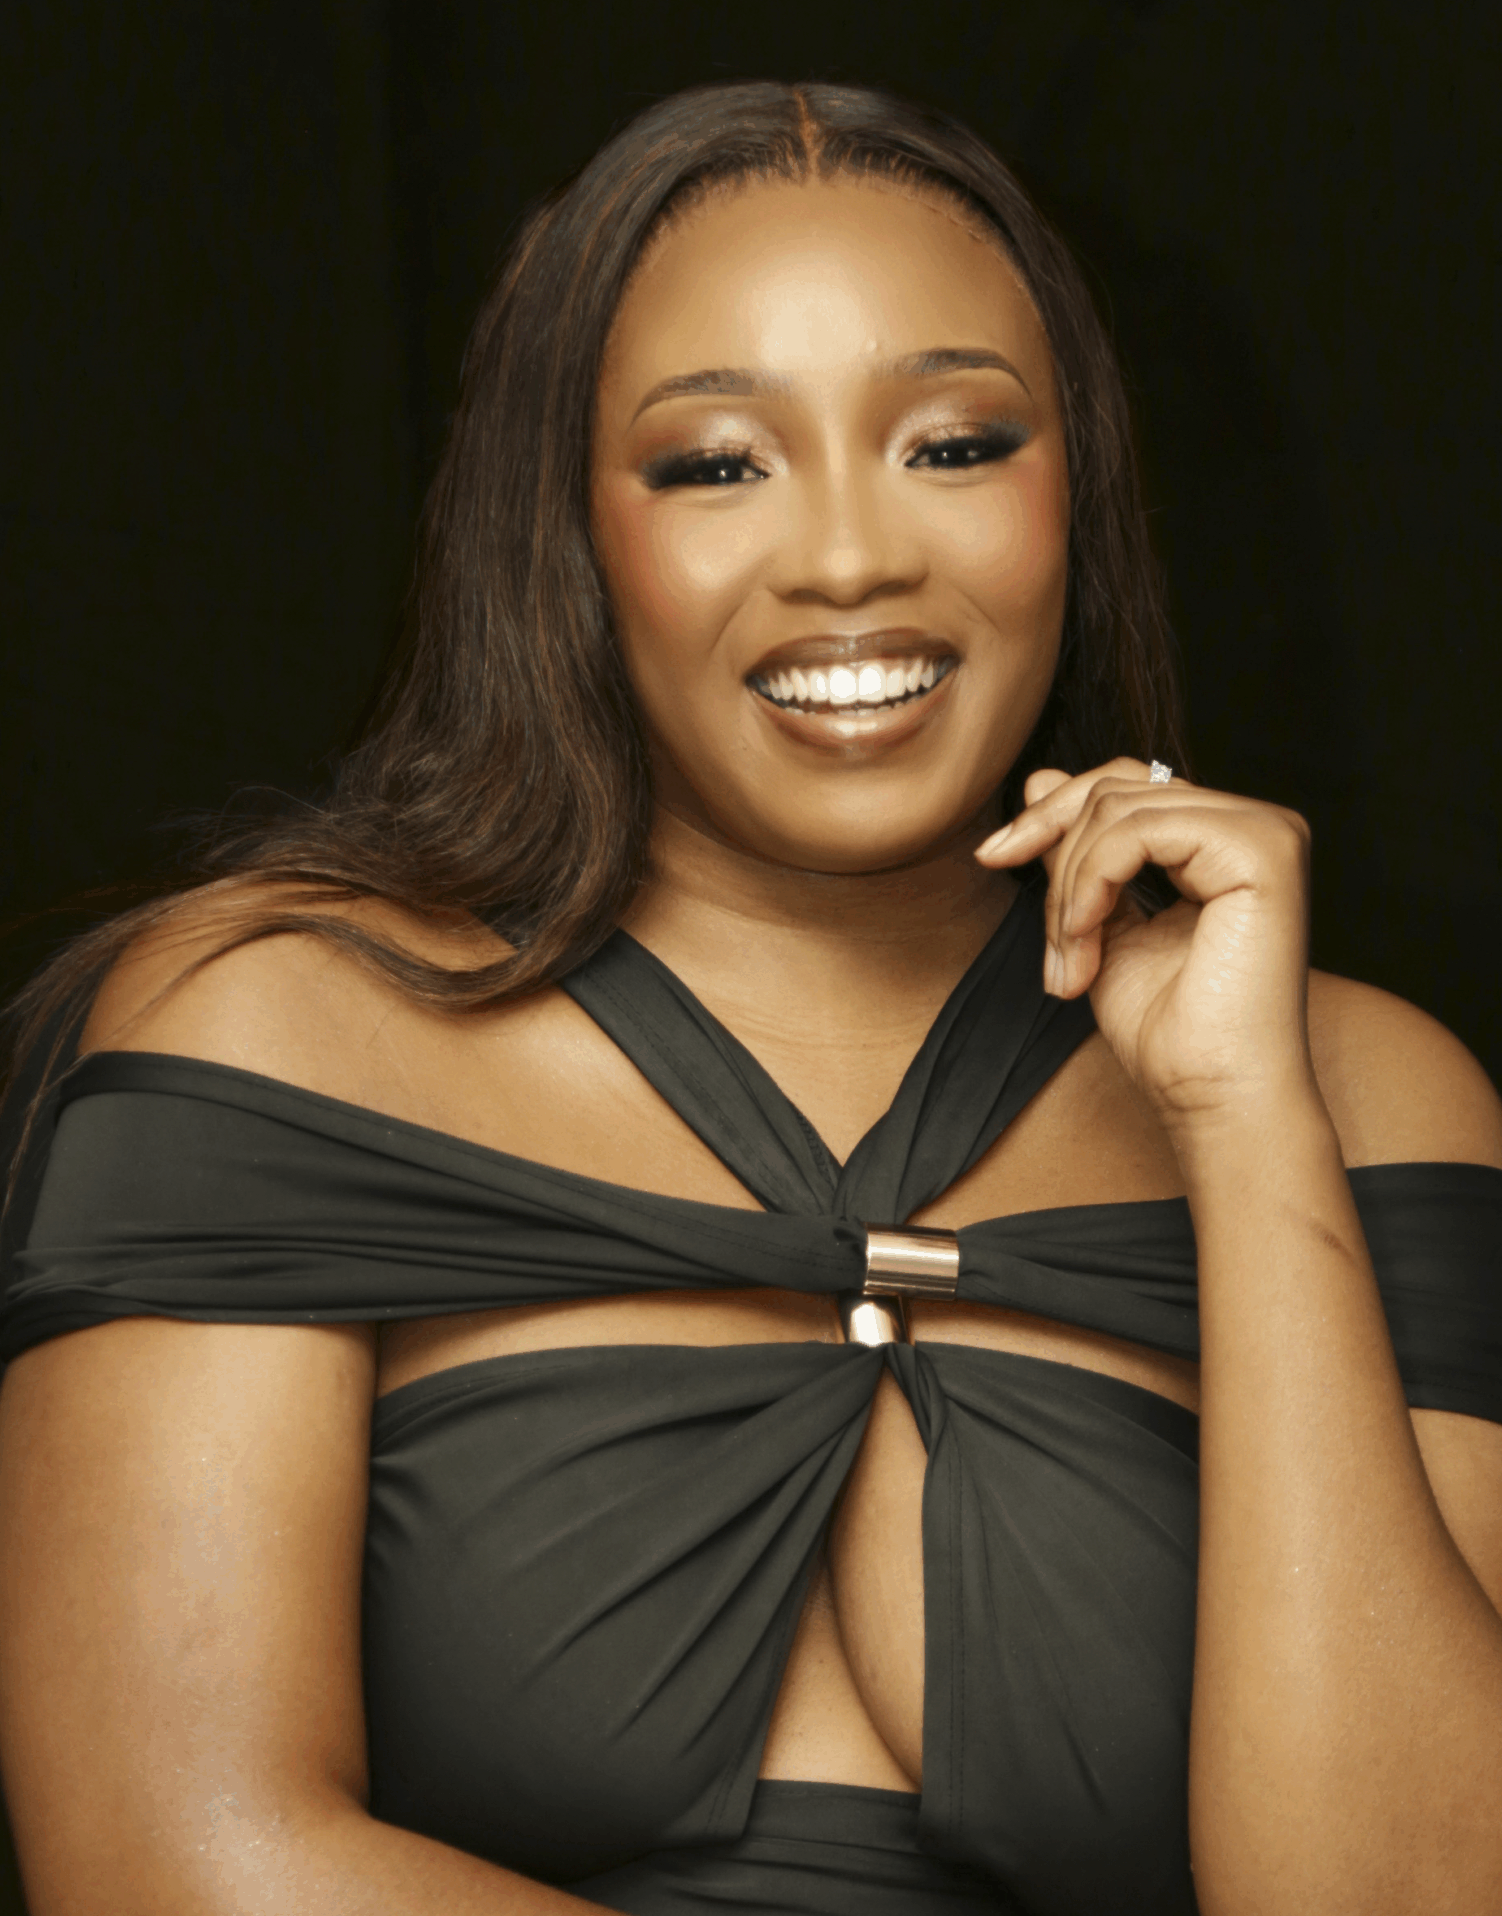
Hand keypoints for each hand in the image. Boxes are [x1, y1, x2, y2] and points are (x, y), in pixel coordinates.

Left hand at [976, 760, 1317, 1128]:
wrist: (1210, 1096)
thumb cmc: (1168, 1033)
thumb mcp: (1097, 922)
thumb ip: (1076, 853)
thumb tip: (1039, 779)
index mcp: (1223, 840)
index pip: (1124, 786)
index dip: (1051, 814)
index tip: (992, 856)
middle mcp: (1254, 825)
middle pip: (1116, 786)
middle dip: (1055, 856)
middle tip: (1050, 943)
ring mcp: (1265, 833)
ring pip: (1117, 808)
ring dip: (1070, 889)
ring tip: (1070, 961)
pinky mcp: (1261, 852)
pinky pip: (1136, 831)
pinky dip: (1090, 885)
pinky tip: (1085, 941)